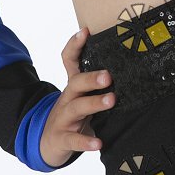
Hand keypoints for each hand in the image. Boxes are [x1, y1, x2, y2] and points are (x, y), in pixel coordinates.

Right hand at [38, 27, 114, 167]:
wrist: (47, 143)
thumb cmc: (72, 115)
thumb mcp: (82, 96)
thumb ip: (98, 82)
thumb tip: (127, 63)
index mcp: (73, 86)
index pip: (69, 60)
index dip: (75, 45)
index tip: (86, 31)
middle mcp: (67, 98)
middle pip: (76, 83)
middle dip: (91, 78)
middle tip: (108, 75)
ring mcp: (63, 118)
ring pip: (76, 108)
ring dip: (93, 103)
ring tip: (111, 100)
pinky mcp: (62, 139)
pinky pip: (74, 140)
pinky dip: (86, 142)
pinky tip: (98, 143)